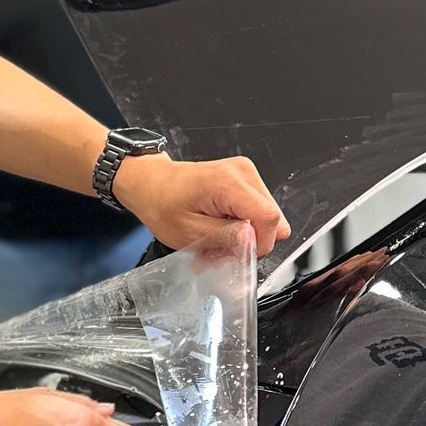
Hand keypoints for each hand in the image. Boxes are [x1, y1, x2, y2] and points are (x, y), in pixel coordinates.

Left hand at [112, 153, 289, 257]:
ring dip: (246, 233)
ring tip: (218, 235)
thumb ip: (227, 238)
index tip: (239, 252)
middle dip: (251, 240)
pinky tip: (222, 225)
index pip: (269, 218)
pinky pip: (258, 210)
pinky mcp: (246, 179)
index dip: (259, 243)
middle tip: (223, 246)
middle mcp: (243, 172)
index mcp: (228, 183)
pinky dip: (243, 223)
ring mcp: (246, 173)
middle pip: (273, 218)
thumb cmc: (162, 204)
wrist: (152, 184)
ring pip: (267, 217)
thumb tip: (254, 243)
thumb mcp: (190, 232)